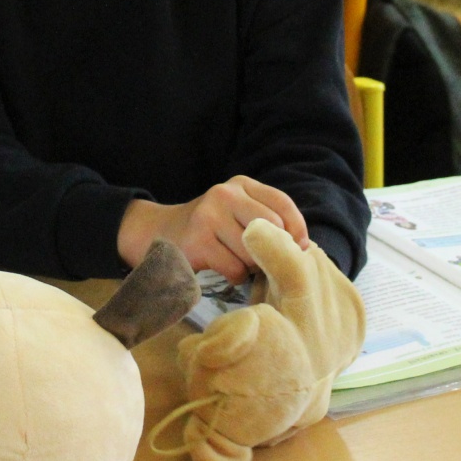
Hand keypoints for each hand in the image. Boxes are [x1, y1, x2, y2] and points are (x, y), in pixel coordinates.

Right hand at [117, 176, 309, 281]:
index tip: (298, 248)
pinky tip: (224, 270)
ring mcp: (208, 215)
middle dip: (271, 250)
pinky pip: (235, 268)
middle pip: (271, 228)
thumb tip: (303, 246)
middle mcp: (224, 194)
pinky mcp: (197, 241)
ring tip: (238, 263)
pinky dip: (236, 276)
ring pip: (253, 251)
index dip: (297, 229)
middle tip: (261, 260)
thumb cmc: (210, 229)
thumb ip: (267, 219)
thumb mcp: (237, 212)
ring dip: (252, 266)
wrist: (158, 233)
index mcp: (240, 184)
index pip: (282, 203)